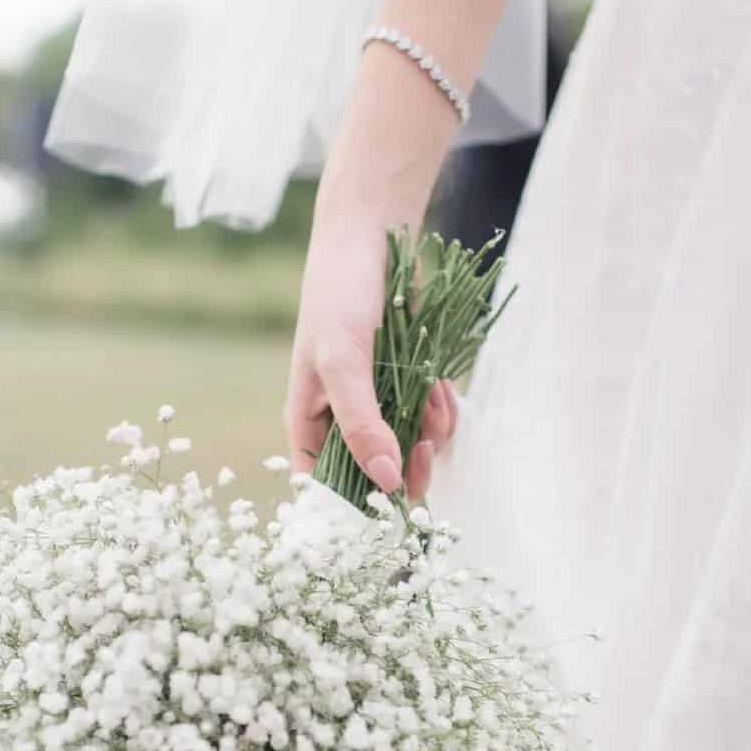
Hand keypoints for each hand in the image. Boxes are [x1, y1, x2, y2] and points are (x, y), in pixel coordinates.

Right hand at [285, 212, 457, 500]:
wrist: (375, 237)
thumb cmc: (339, 296)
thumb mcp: (344, 363)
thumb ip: (362, 425)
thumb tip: (386, 482)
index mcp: (309, 423)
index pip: (324, 489)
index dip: (353, 508)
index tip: (388, 513)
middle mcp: (341, 421)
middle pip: (374, 478)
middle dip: (404, 470)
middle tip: (424, 454)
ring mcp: (378, 405)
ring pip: (409, 451)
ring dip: (429, 435)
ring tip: (433, 398)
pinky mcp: (409, 387)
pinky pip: (431, 421)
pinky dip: (442, 411)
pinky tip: (441, 386)